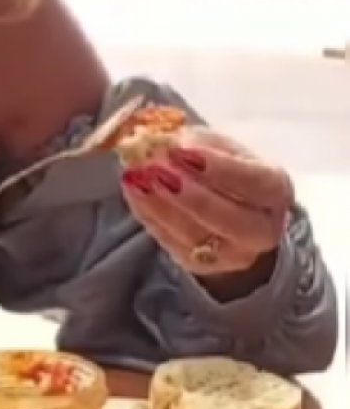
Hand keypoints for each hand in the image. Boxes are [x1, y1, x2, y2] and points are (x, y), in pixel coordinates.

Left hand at [120, 127, 293, 279]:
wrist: (231, 211)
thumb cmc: (228, 171)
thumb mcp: (223, 148)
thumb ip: (201, 142)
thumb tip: (172, 142)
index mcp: (276, 190)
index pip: (255, 182)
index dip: (219, 167)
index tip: (182, 150)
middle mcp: (262, 230)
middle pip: (229, 219)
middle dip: (190, 195)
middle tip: (156, 170)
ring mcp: (232, 255)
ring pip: (195, 234)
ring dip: (160, 204)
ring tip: (136, 177)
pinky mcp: (201, 266)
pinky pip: (171, 243)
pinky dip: (148, 215)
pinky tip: (132, 191)